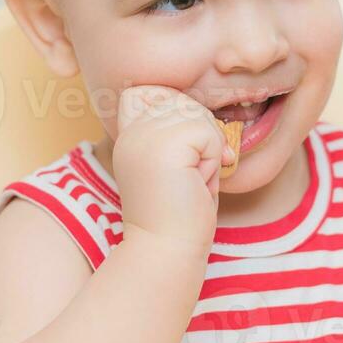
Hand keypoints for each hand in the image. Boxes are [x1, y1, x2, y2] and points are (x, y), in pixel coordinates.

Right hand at [110, 85, 234, 248]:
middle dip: (201, 137)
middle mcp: (130, 130)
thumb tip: (209, 98)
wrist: (167, 252)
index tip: (180, 158)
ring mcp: (143, 136)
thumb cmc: (181, 213)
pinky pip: (209, 133)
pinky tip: (196, 184)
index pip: (157, 90)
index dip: (182, 116)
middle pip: (185, 99)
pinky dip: (213, 160)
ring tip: (191, 180)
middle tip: (189, 175)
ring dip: (208, 150)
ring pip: (199, 114)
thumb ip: (181, 126)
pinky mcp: (164, 147)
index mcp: (129, 132)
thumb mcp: (179, 160)